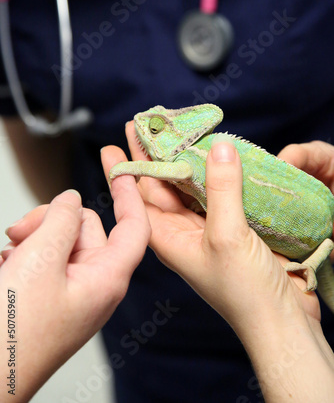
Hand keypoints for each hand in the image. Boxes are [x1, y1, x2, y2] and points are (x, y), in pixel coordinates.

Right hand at [0, 147, 149, 401]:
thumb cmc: (11, 331)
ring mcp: (70, 293)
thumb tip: (72, 200)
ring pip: (61, 242)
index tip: (119, 167)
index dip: (129, 194)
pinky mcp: (49, 298)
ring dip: (35, 237)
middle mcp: (94, 285)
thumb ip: (61, 221)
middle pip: (87, 229)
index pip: (134, 227)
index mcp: (106, 279)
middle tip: (20, 230)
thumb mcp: (40, 261)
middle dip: (54, 219)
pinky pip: (45, 260)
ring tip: (9, 252)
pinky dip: (26, 255)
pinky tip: (5, 266)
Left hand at [101, 126, 333, 401]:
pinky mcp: (232, 227)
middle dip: (155, 155)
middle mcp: (183, 231)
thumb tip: (219, 147)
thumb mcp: (227, 236)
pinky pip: (219, 193)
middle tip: (148, 125)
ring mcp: (208, 229)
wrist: (279, 321)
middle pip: (163, 186)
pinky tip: (218, 156)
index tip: (116, 141)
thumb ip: (222, 190)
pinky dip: (217, 173)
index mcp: (167, 237)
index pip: (140, 195)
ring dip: (187, 160)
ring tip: (180, 131)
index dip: (128, 166)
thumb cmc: (244, 291)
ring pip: (191, 187)